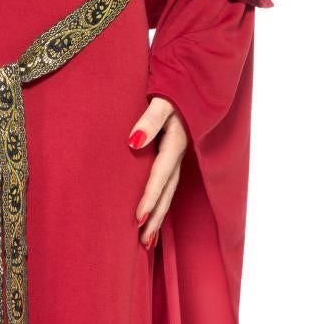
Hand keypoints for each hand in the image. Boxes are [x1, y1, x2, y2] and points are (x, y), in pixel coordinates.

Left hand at [128, 95, 188, 249]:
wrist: (191, 80)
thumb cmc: (172, 88)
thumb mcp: (162, 100)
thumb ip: (150, 119)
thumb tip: (134, 141)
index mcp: (175, 143)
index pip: (160, 176)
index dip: (150, 198)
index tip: (137, 220)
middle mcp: (178, 155)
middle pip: (167, 193)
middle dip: (156, 218)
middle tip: (143, 243)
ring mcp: (178, 157)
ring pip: (169, 193)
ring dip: (158, 217)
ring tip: (146, 243)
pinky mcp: (173, 156)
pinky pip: (167, 185)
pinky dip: (160, 204)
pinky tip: (151, 219)